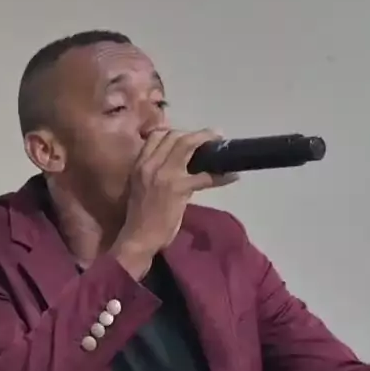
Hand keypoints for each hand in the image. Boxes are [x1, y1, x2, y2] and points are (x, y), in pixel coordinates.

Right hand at [112, 128, 237, 278]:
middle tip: (213, 137)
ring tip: (223, 147)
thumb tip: (172, 165)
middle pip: (175, 136)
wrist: (138, 238)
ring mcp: (164, 175)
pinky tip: (231, 176)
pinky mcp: (178, 188)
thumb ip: (153, 173)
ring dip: (208, 142)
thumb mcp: (140, 187)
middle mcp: (150, 164)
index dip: (176, 132)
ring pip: (188, 146)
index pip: (157, 135)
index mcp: (140, 164)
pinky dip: (220, 175)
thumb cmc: (140, 218)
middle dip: (197, 134)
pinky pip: (204, 176)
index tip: (190, 136)